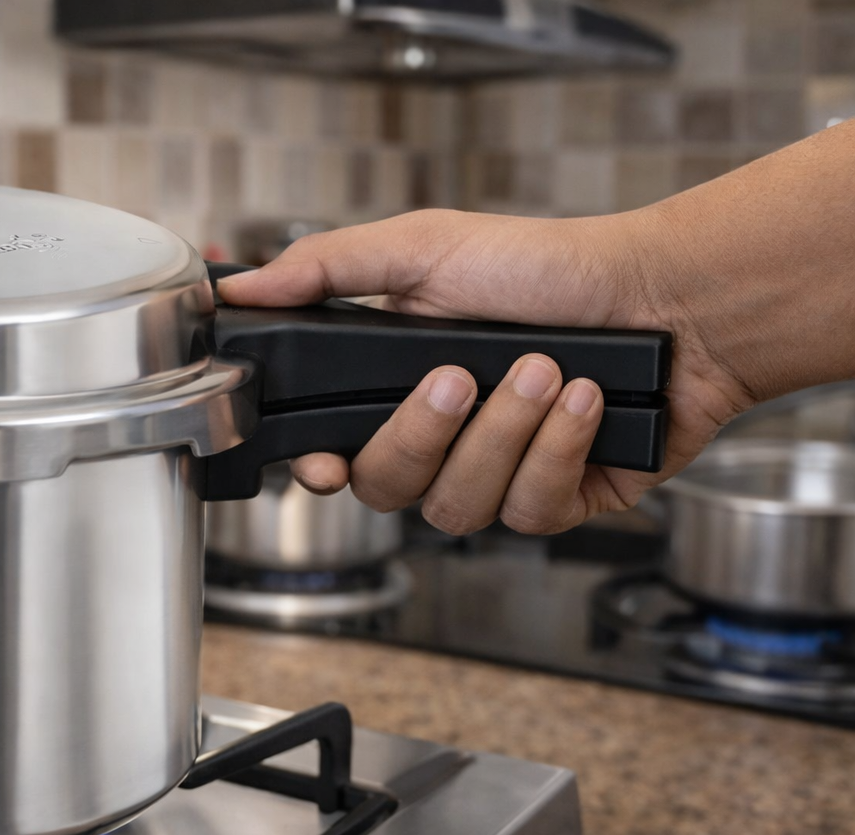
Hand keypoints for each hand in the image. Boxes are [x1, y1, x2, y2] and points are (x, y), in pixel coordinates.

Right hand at [216, 208, 752, 534]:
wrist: (668, 294)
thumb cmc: (550, 268)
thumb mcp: (425, 247)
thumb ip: (326, 269)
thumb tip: (241, 287)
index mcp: (393, 390)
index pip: (330, 457)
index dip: (318, 470)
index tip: (325, 461)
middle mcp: (440, 445)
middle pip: (387, 488)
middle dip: (429, 431)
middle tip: (466, 373)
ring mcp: (496, 480)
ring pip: (459, 506)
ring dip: (506, 434)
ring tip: (550, 372)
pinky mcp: (556, 504)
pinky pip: (529, 511)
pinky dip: (559, 451)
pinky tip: (586, 403)